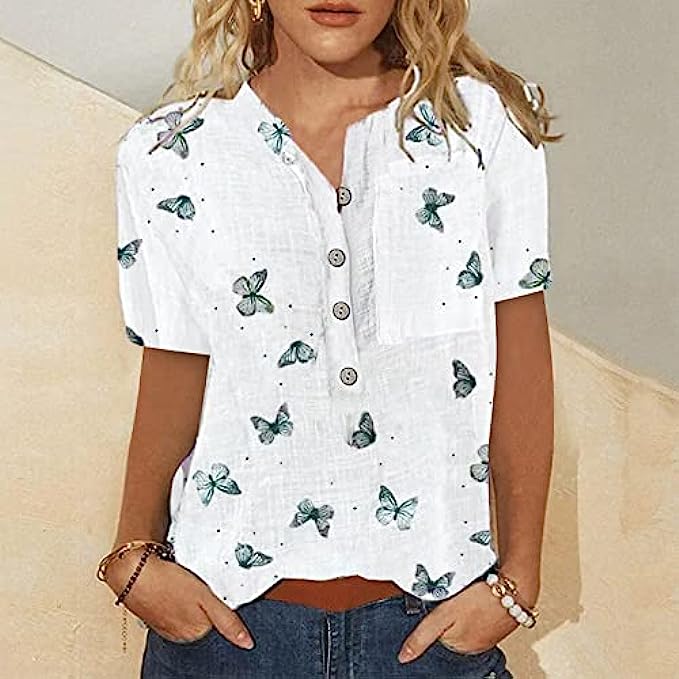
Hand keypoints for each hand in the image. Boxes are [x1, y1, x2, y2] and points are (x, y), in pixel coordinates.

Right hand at [103, 549, 253, 648]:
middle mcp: (182, 635)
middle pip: (206, 619)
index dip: (221, 604)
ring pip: (191, 614)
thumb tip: (247, 643)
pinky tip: (176, 587)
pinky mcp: (158, 618)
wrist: (133, 571)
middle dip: (206, 604)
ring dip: (192, 601)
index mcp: (197, 632)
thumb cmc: (168, 582)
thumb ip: (227, 621)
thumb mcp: (205, 598)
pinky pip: (176, 610)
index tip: (216, 593)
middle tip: (198, 586)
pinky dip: (179, 599)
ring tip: (186, 584)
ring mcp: (169, 627)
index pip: (221, 622)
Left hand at [397, 580, 519, 662]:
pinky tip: (475, 600)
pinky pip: (474, 620)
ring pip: (460, 624)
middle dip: (445, 616)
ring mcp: (482, 638)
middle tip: (451, 599)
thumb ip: (423, 635)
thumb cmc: (482, 599)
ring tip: (465, 598)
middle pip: (446, 630)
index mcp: (456, 646)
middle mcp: (470, 647)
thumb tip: (404, 657)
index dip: (430, 618)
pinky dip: (472, 611)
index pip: (432, 636)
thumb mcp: (445, 614)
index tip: (436, 607)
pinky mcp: (493, 627)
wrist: (515, 589)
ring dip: (459, 612)